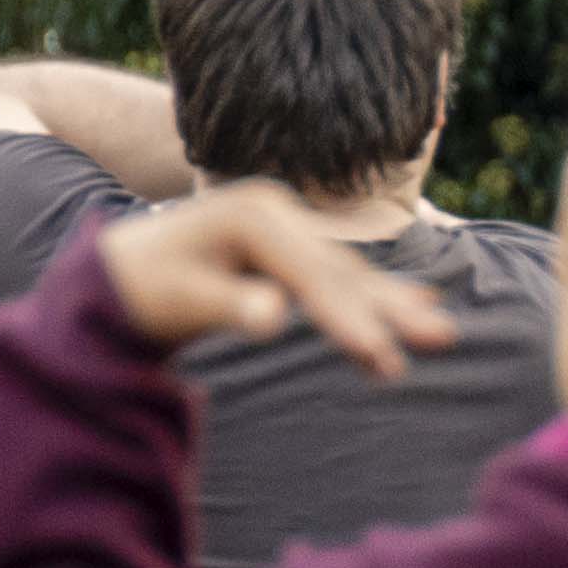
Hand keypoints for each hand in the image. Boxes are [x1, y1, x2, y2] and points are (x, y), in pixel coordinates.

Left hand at [94, 184, 455, 376]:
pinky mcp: (293, 243)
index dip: (346, 316)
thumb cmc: (147, 288)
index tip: (378, 354)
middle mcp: (276, 212)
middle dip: (391, 310)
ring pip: (350, 271)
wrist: (125, 266)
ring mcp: (288, 224)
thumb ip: (228, 306)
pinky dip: (380, 293)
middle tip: (441, 340)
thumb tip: (272, 317)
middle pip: (342, 269)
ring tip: (442, 336)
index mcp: (250, 218)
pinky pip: (343, 272)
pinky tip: (422, 299)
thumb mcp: (179, 298)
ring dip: (395, 307)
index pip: (310, 275)